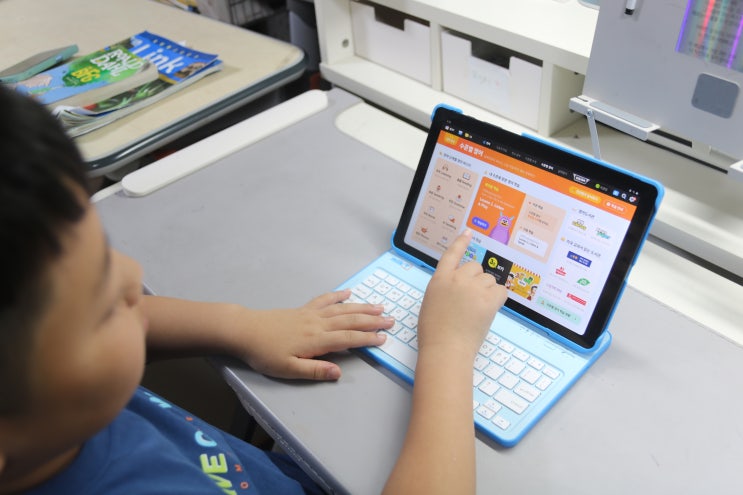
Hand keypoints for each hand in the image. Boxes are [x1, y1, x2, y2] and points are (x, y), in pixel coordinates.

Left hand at [237, 290, 392, 380]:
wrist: (245, 330)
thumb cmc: (265, 353)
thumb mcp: (287, 369)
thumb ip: (314, 370)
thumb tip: (338, 372)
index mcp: (316, 340)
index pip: (348, 339)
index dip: (367, 339)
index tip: (384, 338)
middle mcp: (317, 324)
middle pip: (350, 321)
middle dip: (371, 321)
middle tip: (391, 319)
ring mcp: (311, 314)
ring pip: (341, 309)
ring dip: (361, 307)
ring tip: (378, 306)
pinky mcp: (303, 310)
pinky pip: (324, 300)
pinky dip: (338, 296)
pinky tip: (348, 293)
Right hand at [417, 230, 507, 359]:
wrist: (446, 348)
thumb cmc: (435, 331)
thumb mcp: (432, 302)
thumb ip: (445, 288)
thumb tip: (460, 287)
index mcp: (440, 279)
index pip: (452, 254)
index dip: (461, 242)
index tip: (469, 232)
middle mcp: (457, 278)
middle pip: (475, 267)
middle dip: (476, 280)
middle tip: (470, 300)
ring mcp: (473, 288)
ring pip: (488, 279)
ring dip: (486, 291)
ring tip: (476, 310)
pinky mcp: (488, 299)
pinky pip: (501, 290)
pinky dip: (497, 298)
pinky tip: (488, 309)